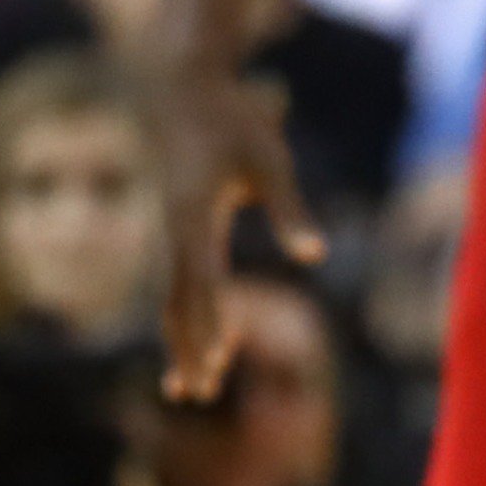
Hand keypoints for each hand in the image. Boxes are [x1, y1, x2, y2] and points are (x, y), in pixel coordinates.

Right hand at [153, 53, 323, 402]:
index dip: (207, 322)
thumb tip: (314, 256)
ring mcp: (171, 232)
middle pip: (180, 300)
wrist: (182, 90)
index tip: (214, 361)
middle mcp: (174, 229)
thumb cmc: (232, 122)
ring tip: (189, 391)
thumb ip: (290, 210)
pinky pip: (179, 284)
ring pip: (173, 298)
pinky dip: (187, 318)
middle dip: (189, 347)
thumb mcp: (270, 161)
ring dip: (183, 342)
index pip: (201, 279)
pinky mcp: (178, 231)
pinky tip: (206, 344)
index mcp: (193, 214)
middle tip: (199, 394)